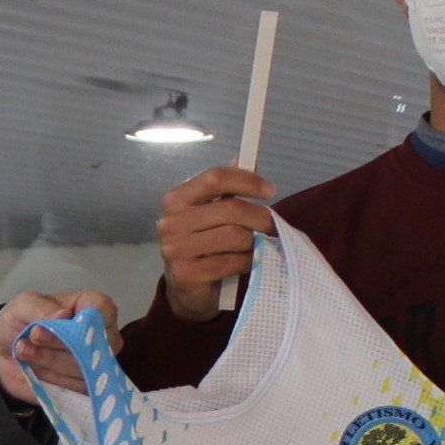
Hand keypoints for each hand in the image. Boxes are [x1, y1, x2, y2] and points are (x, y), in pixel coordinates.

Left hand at [0, 290, 121, 400]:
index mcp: (91, 307)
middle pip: (93, 343)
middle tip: (33, 336)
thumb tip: (64, 316)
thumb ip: (42, 309)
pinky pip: (75, 388)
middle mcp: (101, 336)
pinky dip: (49, 378)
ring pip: (82, 368)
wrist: (2, 354)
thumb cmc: (20, 322)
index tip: (58, 322)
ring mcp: (96, 365)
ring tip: (24, 350)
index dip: (85, 319)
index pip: (103, 309)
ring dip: (49, 360)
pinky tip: (32, 369)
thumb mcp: (23, 306)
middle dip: (59, 342)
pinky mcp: (84, 388)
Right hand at [158, 166, 276, 320]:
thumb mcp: (211, 213)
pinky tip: (251, 262)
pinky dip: (249, 261)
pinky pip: (232, 262)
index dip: (247, 180)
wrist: (185, 290)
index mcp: (175, 199)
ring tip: (262, 245)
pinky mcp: (186, 274)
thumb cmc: (203, 245)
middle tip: (275, 226)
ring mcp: (175, 249)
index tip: (270, 190)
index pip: (215, 178)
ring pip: (234, 236)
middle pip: (230, 209)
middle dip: (260, 217)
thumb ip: (225, 187)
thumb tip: (244, 154)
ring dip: (256, 242)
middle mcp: (170, 222)